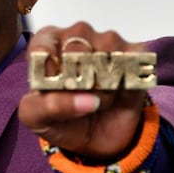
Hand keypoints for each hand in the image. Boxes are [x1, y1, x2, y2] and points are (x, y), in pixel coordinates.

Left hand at [18, 22, 148, 160]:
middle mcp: (77, 35)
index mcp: (46, 44)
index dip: (50, 76)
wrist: (96, 138)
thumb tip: (85, 100)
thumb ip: (46, 107)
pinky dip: (126, 87)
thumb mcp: (38, 118)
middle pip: (76, 53)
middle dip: (79, 86)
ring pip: (106, 60)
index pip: (42, 49)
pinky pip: (133, 65)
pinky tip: (119, 91)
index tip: (55, 92)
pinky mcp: (135, 52)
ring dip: (103, 90)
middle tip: (79, 99)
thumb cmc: (61, 119)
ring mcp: (108, 40)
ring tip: (99, 99)